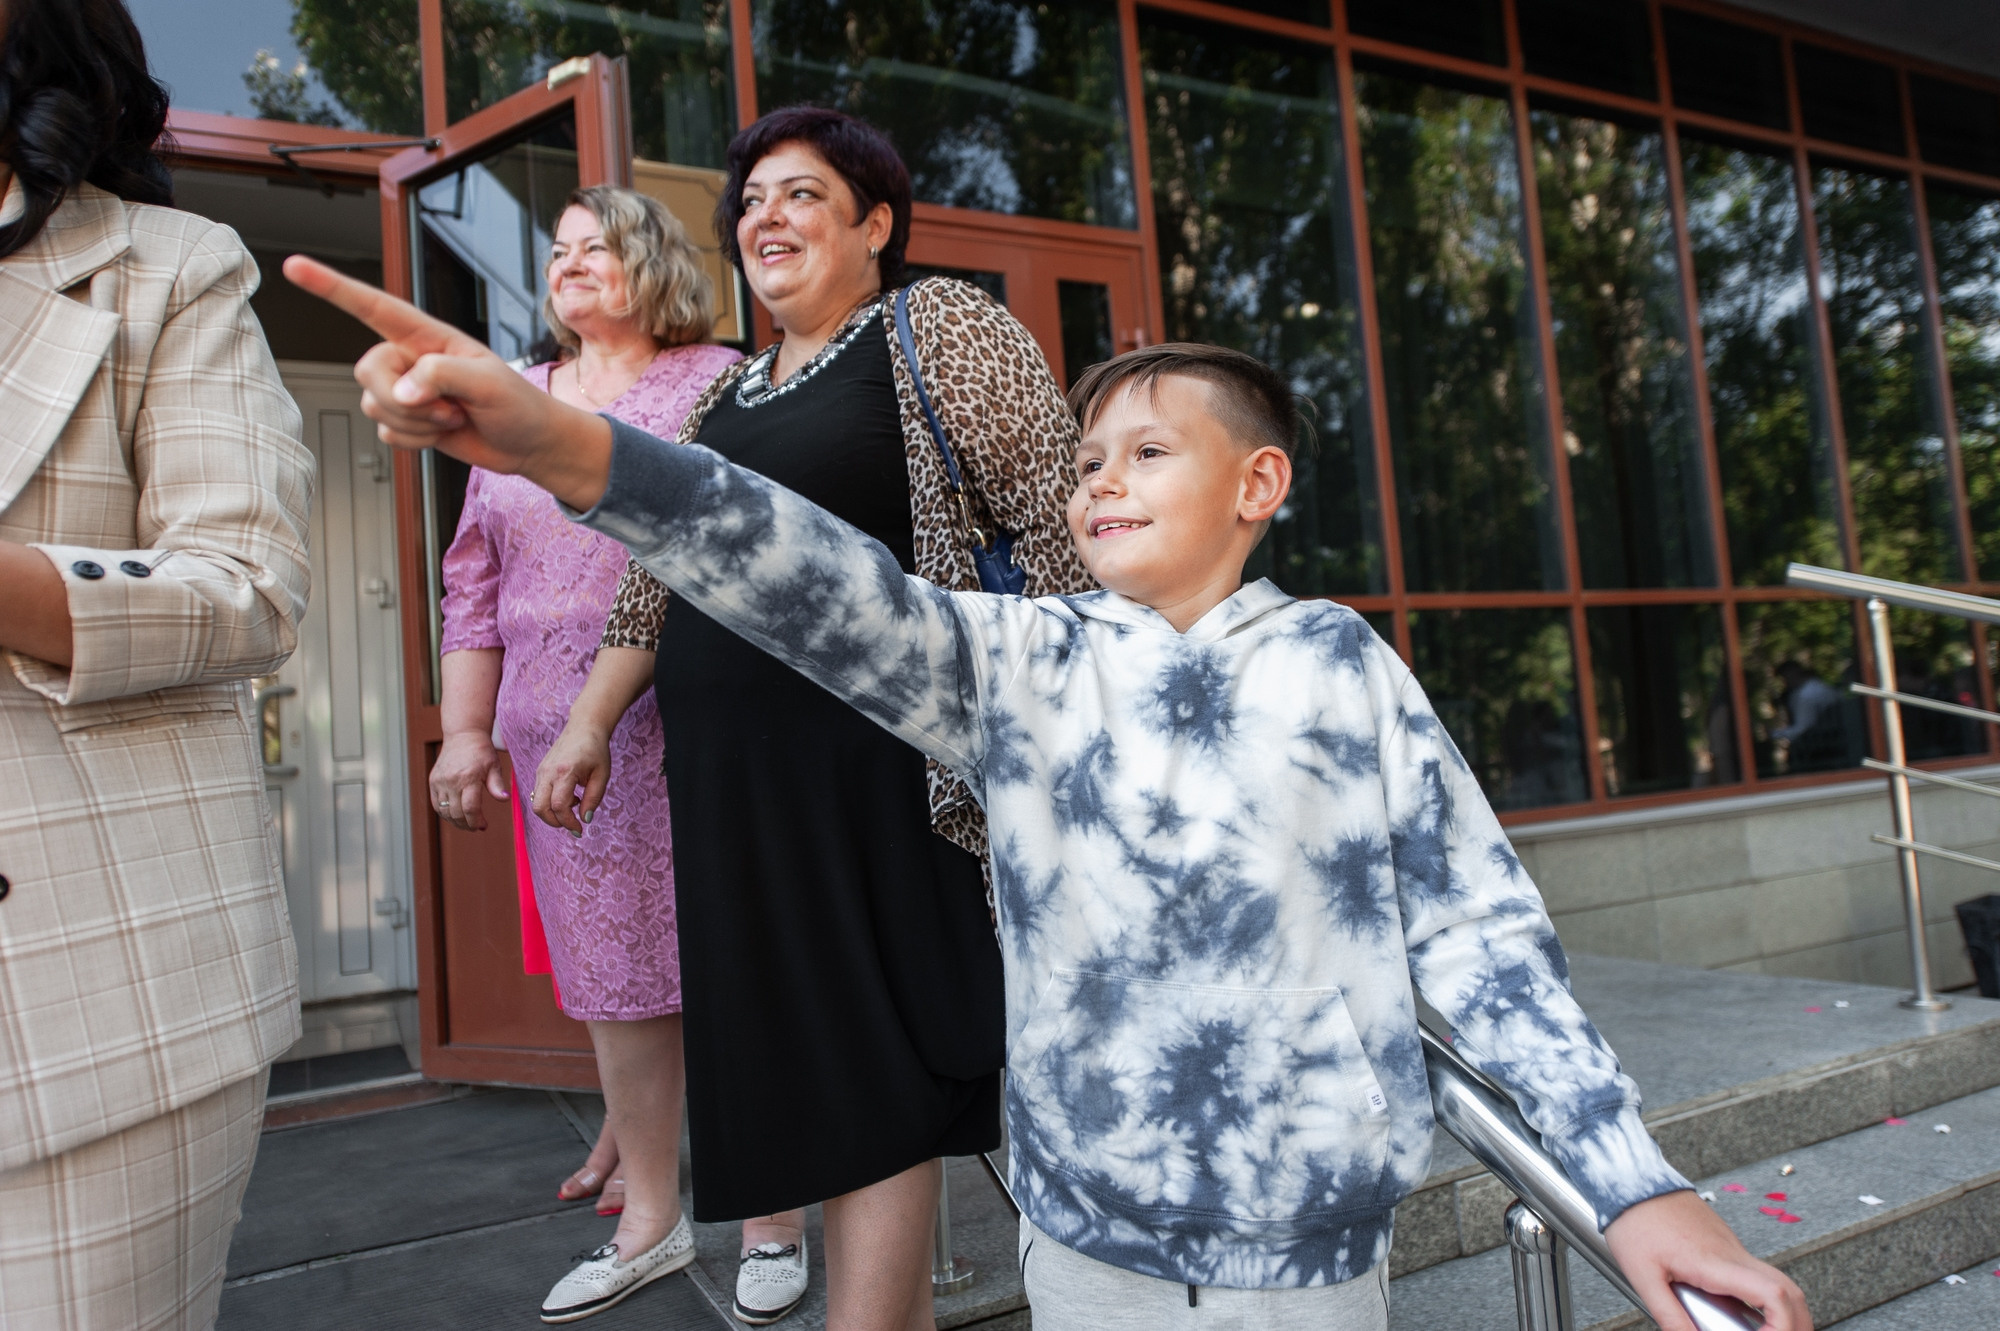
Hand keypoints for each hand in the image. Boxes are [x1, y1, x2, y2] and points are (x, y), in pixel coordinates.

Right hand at [281, 256, 614, 510]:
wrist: (527, 444)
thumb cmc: (517, 404)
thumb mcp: (488, 381)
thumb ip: (441, 375)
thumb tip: (402, 390)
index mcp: (426, 335)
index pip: (372, 305)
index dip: (332, 286)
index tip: (294, 266)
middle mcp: (409, 358)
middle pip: (367, 370)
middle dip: (399, 397)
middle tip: (445, 408)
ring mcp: (406, 391)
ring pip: (373, 405)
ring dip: (415, 423)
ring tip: (453, 417)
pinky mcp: (406, 422)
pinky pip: (386, 433)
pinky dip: (416, 441)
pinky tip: (444, 434)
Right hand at [429, 731, 509, 832]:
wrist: (463, 735)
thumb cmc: (481, 751)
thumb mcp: (494, 766)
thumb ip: (497, 785)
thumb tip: (504, 799)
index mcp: (469, 777)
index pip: (470, 808)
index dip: (477, 821)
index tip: (483, 825)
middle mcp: (452, 781)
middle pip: (456, 813)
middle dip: (467, 824)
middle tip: (476, 827)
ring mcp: (440, 781)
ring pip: (444, 811)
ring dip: (455, 822)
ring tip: (467, 823)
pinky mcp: (433, 781)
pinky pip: (436, 804)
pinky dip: (445, 814)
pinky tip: (455, 816)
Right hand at [533, 718, 612, 835]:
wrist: (584, 727)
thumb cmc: (596, 750)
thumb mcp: (602, 775)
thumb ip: (593, 799)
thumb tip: (586, 820)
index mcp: (564, 771)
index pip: (559, 806)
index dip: (568, 823)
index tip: (580, 830)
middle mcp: (548, 772)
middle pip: (540, 808)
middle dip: (555, 822)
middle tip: (572, 825)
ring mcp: (541, 771)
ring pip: (536, 803)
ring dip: (553, 813)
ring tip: (574, 805)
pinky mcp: (540, 771)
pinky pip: (539, 794)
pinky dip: (550, 803)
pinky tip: (568, 796)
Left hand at [1606, 1190, 1810, 1330]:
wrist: (1631, 1182)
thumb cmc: (1635, 1221)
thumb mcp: (1644, 1277)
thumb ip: (1670, 1315)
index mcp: (1715, 1263)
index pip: (1774, 1294)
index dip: (1783, 1325)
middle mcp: (1733, 1254)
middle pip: (1789, 1291)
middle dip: (1794, 1324)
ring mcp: (1732, 1248)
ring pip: (1778, 1282)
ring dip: (1783, 1312)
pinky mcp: (1725, 1245)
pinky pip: (1757, 1274)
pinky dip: (1764, 1299)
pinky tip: (1745, 1315)